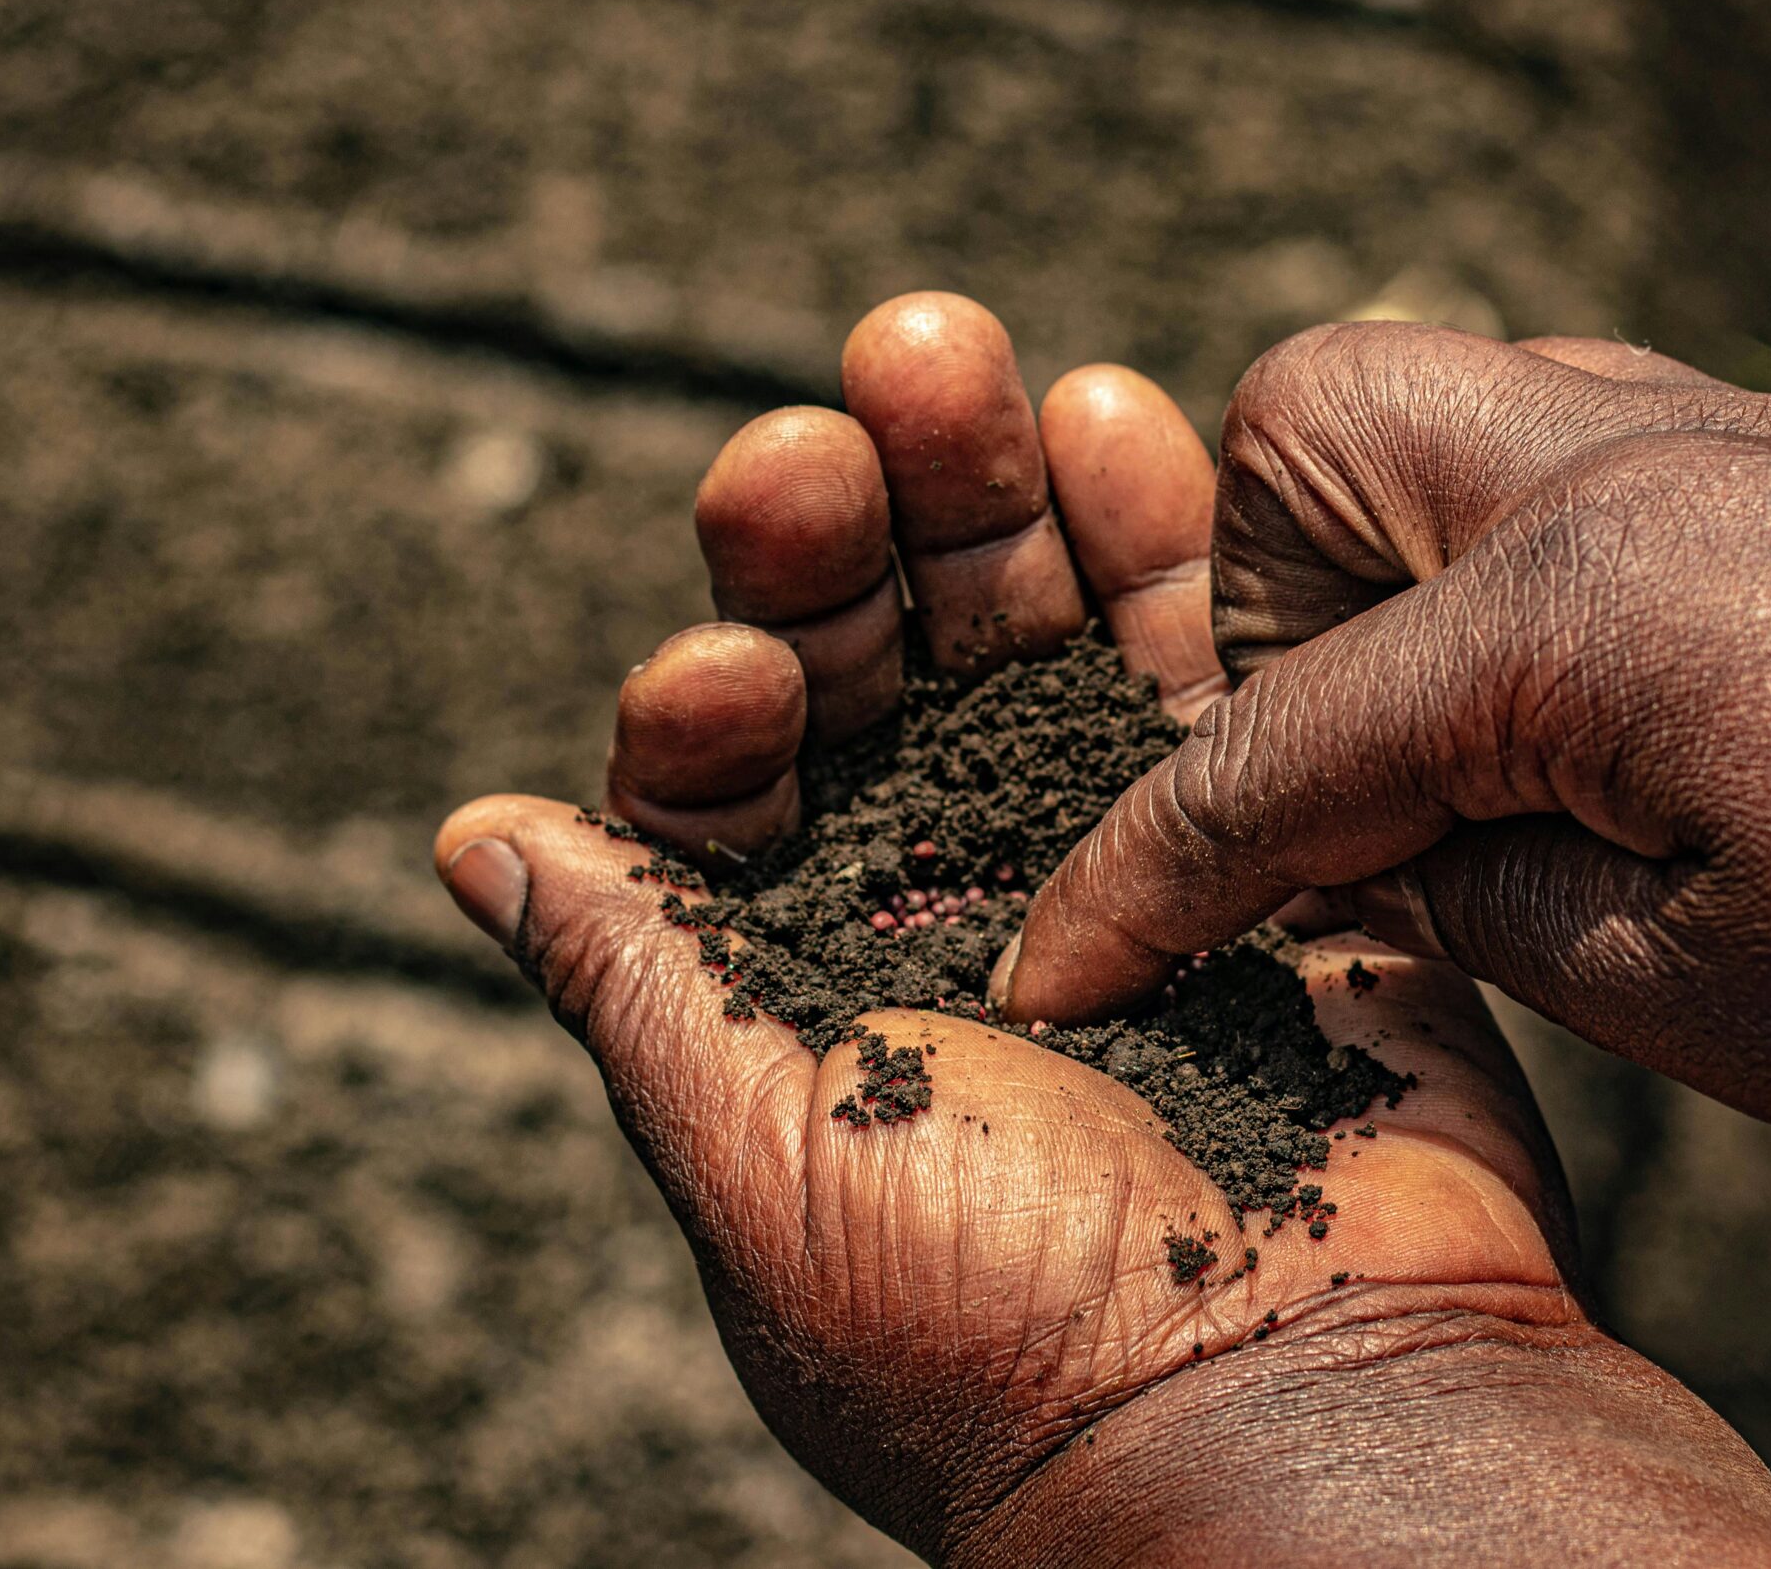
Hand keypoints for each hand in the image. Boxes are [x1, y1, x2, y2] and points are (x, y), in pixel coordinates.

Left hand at [434, 296, 1770, 1564]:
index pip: (734, 765)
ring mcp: (1119, 842)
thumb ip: (634, 980)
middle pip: (891, 653)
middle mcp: (955, 888)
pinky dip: (1165, 547)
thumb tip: (475, 835)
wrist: (1296, 1410)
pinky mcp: (1274, 827)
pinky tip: (1122, 424)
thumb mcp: (763, 1160)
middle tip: (860, 398)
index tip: (729, 663)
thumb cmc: (1001, 1331)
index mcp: (809, 969)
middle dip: (863, 520)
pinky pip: (1206, 661)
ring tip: (965, 360)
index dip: (722, 679)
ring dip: (999, 489)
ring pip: (1039, 625)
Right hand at [1000, 321, 1770, 1143]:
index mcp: (1574, 603)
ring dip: (1404, 562)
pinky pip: (1590, 436)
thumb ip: (1484, 900)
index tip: (1053, 964)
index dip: (1141, 879)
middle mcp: (1628, 460)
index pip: (1272, 752)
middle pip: (1314, 428)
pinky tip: (1619, 691)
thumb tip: (1391, 847)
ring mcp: (1731, 428)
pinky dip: (1533, 552)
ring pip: (1455, 404)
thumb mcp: (1708, 986)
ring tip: (1486, 737)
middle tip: (1360, 767)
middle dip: (1274, 599)